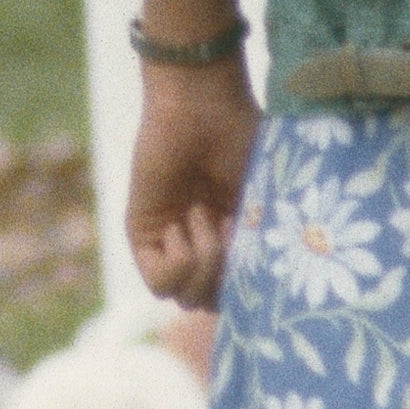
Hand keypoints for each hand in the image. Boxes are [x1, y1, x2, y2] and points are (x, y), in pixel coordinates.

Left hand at [127, 60, 257, 305]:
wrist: (203, 105)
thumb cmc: (243, 137)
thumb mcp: (267, 199)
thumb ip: (267, 244)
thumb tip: (265, 290)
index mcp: (235, 240)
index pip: (239, 295)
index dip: (254, 286)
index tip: (265, 249)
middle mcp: (203, 247)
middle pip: (212, 303)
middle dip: (229, 278)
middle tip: (233, 228)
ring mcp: (172, 242)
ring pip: (186, 299)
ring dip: (205, 267)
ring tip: (208, 218)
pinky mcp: (142, 234)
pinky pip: (158, 282)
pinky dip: (178, 264)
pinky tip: (185, 225)